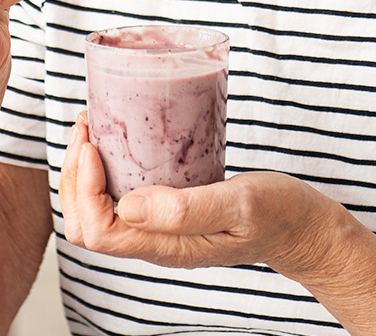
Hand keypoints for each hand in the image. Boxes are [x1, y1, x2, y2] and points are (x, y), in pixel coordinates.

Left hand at [58, 113, 347, 277]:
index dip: (83, 189)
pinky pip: (117, 199)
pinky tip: (115, 140)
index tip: (95, 144)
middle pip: (85, 225)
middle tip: (86, 127)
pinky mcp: (165, 214)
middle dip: (73, 176)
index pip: (97, 231)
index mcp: (167, 247)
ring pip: (95, 213)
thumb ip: (188, 209)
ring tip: (93, 128)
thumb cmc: (278, 214)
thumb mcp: (240, 203)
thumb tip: (127, 206)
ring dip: (83, 172)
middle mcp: (154, 243)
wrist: (302, 228)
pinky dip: (103, 170)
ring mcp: (157, 230)